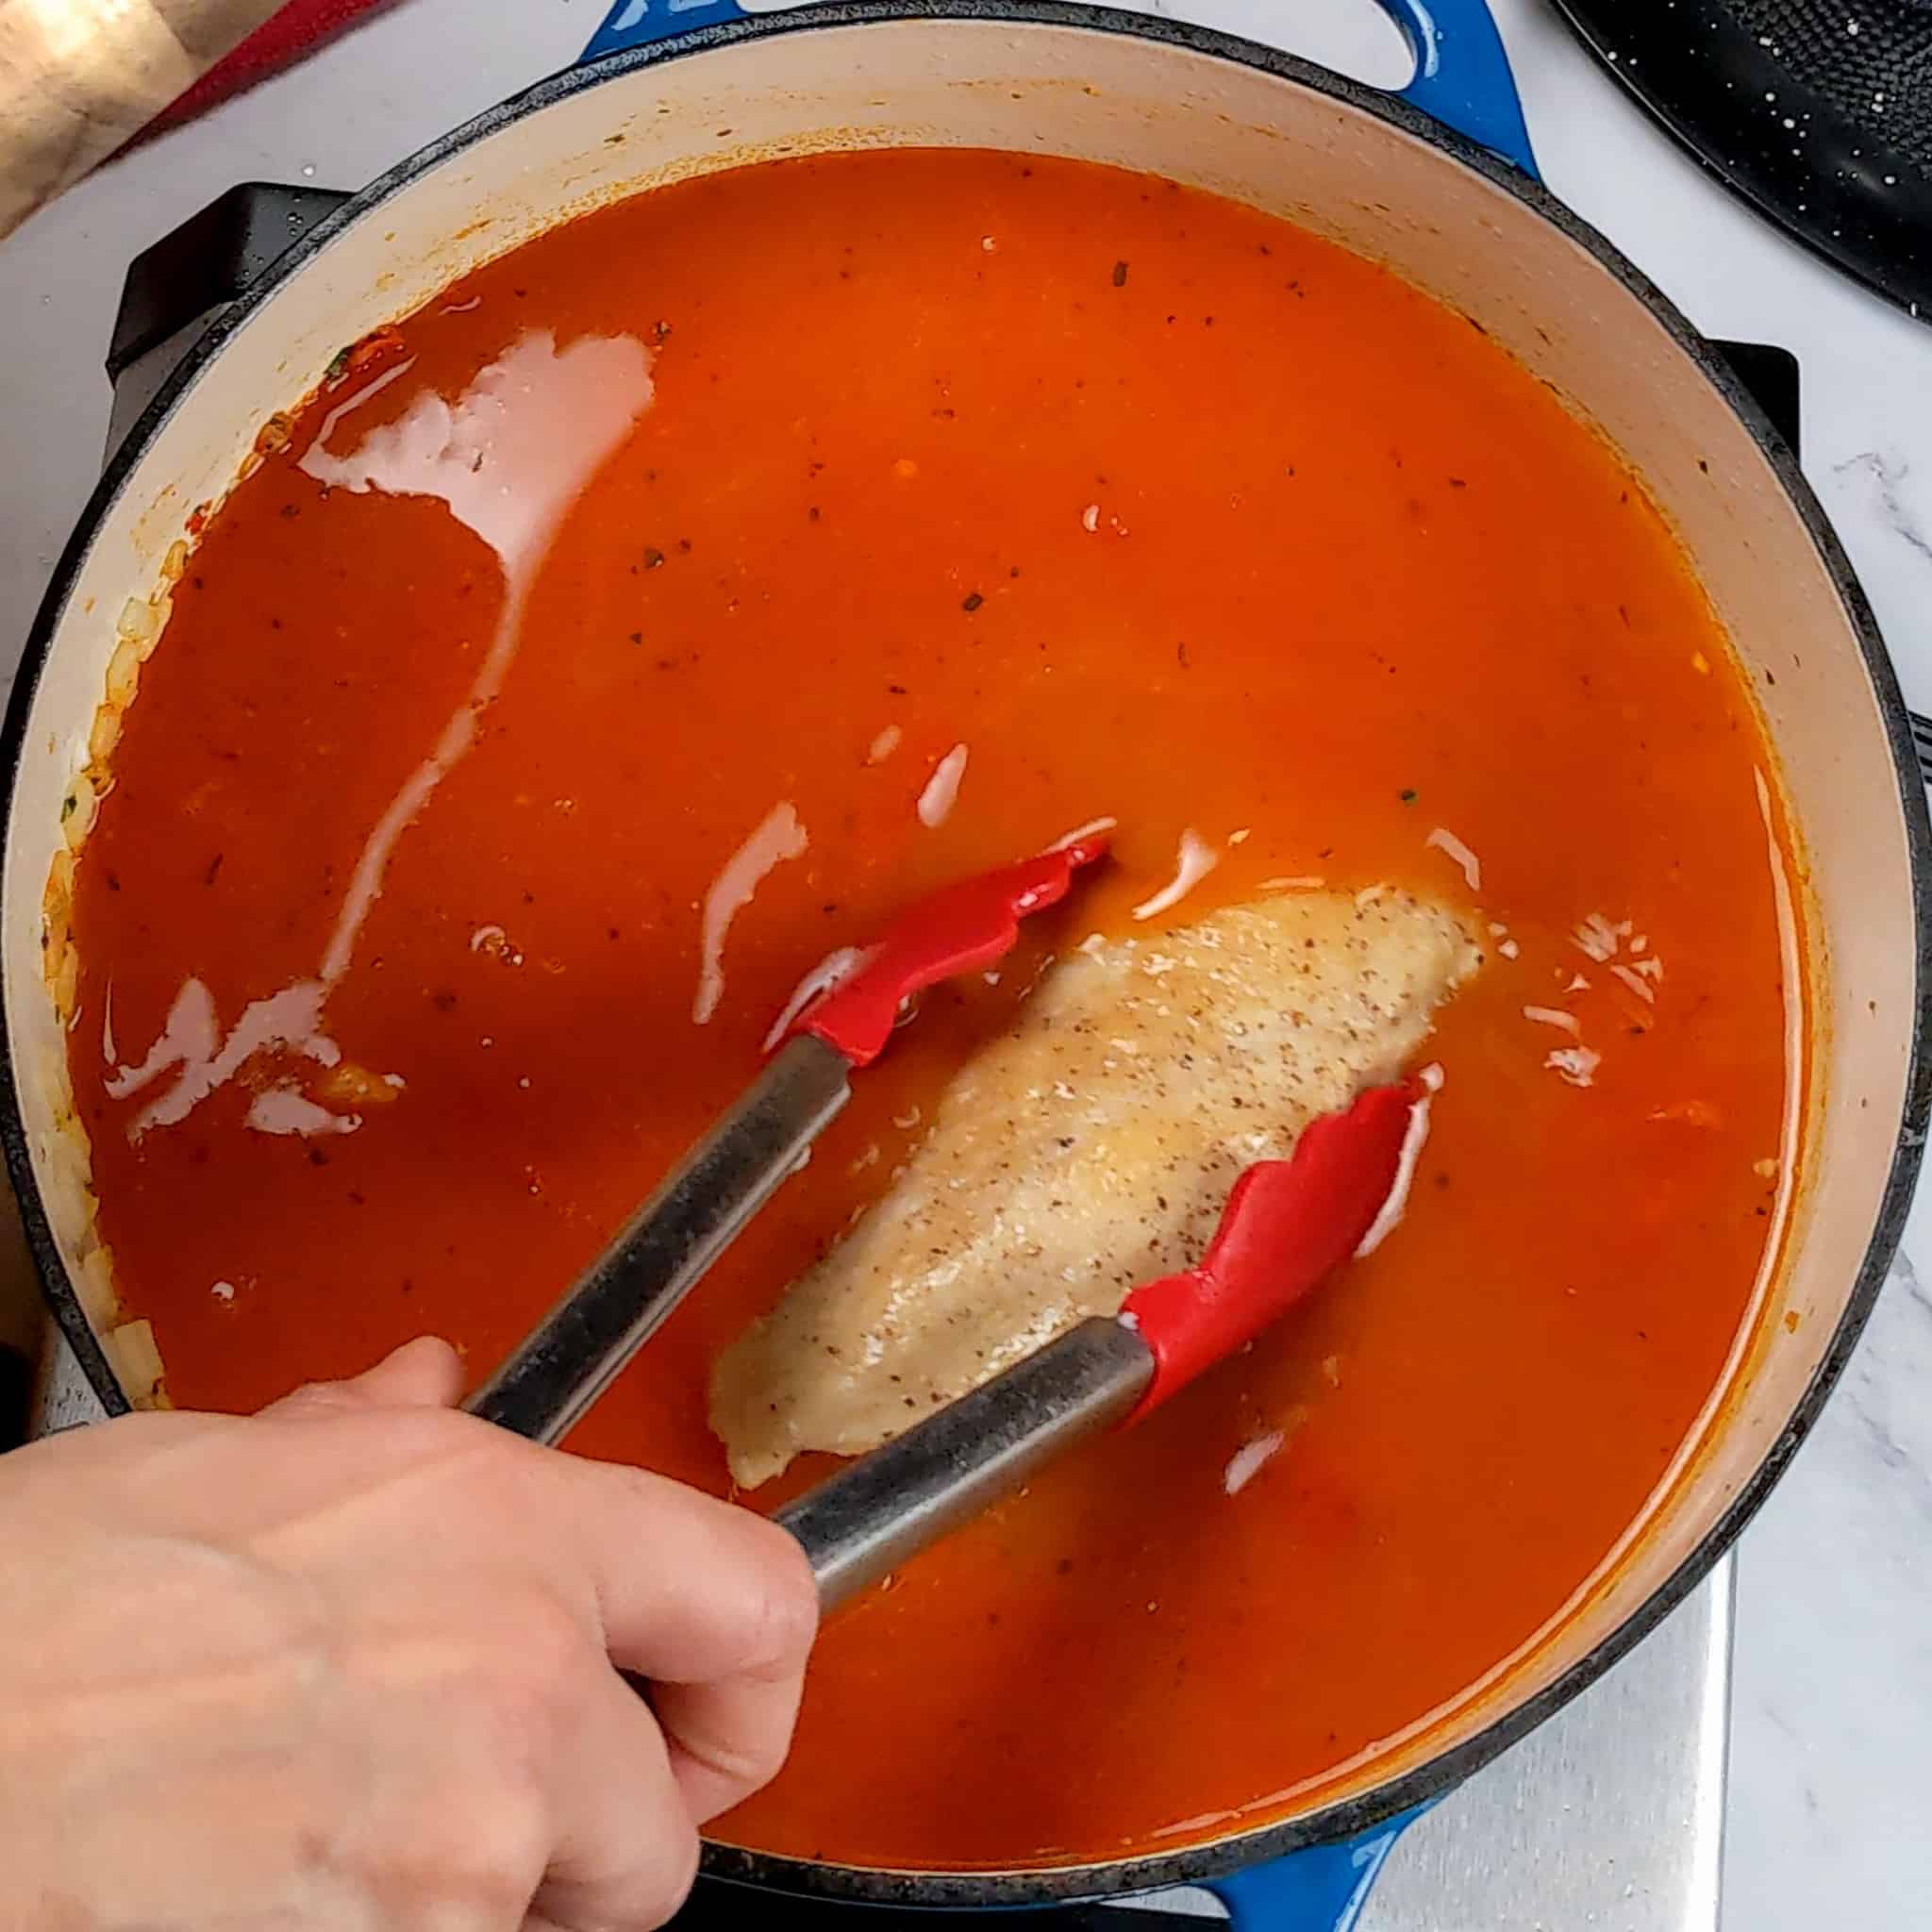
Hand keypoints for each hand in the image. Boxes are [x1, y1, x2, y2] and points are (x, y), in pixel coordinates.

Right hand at [0, 1336, 817, 1930]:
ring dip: (468, 1912)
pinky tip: (266, 1900)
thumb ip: (365, 1434)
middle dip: (582, 1849)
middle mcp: (523, 1676)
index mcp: (504, 1525)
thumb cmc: (31, 1606)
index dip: (747, 1683)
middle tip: (478, 1829)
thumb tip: (426, 1379)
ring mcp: (469, 1842)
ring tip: (319, 1854)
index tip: (703, 1723)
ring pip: (545, 1925)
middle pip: (661, 1831)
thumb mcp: (213, 1465)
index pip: (755, 1597)